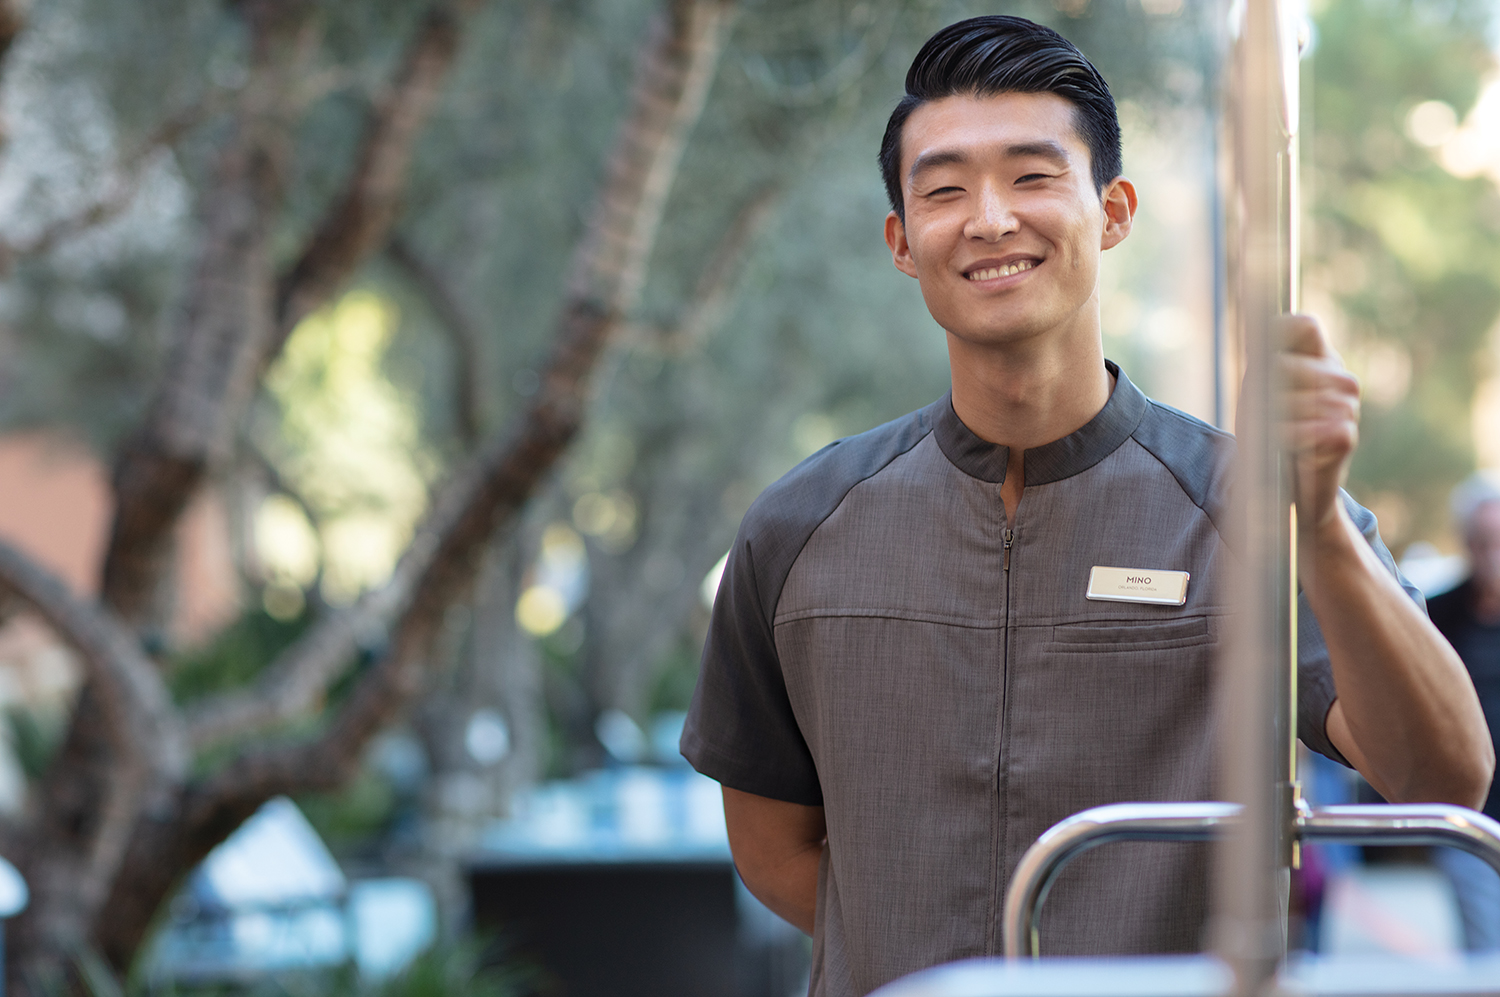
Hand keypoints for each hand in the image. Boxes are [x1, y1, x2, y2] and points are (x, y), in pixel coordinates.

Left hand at [1280, 314, 1359, 536]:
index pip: (1304, 326)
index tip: (1262, 351)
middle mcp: (1336, 377)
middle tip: (1262, 413)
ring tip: (1274, 435)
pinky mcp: (1346, 435)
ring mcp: (1347, 406)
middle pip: (1294, 366)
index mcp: (1314, 361)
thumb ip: (1262, 369)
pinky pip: (1323, 427)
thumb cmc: (1266, 437)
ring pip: (1309, 398)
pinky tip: (1289, 447)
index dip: (1282, 331)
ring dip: (1281, 419)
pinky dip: (1298, 438)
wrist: (1285, 487)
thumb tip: (1260, 340)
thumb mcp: (1257, 397)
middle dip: (1271, 390)